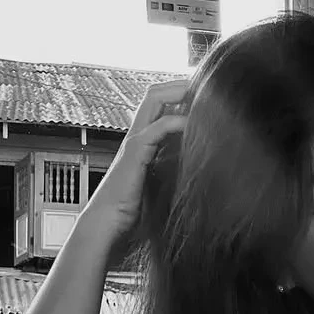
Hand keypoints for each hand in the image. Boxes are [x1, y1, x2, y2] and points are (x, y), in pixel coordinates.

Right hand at [81, 77, 189, 240]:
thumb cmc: (131, 214)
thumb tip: (200, 168)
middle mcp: (136, 136)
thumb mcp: (159, 186)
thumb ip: (172, 171)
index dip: (179, 96)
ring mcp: (134, 142)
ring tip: (205, 93)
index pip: (158, 105)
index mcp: (141, 143)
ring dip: (180, 91)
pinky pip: (159, 126)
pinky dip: (179, 121)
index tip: (205, 96)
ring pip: (154, 99)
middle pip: (155, 93)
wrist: (107, 229)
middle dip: (180, 84)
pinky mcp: (136, 153)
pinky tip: (196, 125)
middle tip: (206, 84)